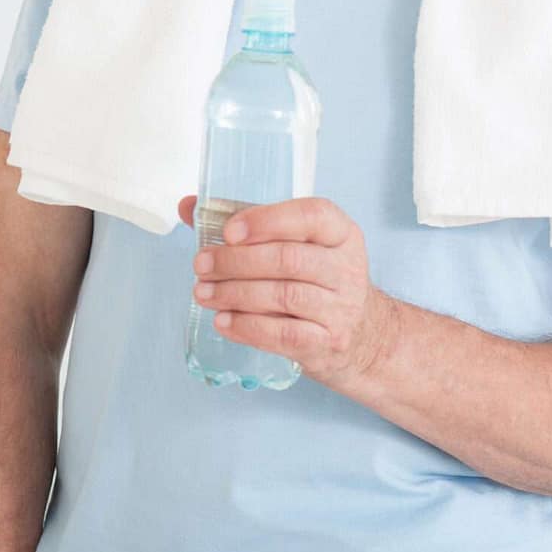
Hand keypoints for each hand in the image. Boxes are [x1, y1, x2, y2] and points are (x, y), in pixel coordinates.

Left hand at [179, 195, 396, 391]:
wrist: (363, 338)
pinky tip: (224, 321)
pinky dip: (248, 327)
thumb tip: (188, 207)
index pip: (311, 216)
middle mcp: (346, 268)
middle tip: (200, 265)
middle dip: (236, 261)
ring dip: (234, 294)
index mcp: (340, 233)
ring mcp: (341, 308)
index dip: (266, 221)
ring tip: (203, 293)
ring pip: (283, 296)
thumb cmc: (317, 282)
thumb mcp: (297, 246)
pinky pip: (284, 334)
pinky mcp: (328, 343)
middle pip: (288, 259)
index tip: (228, 232)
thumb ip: (246, 225)